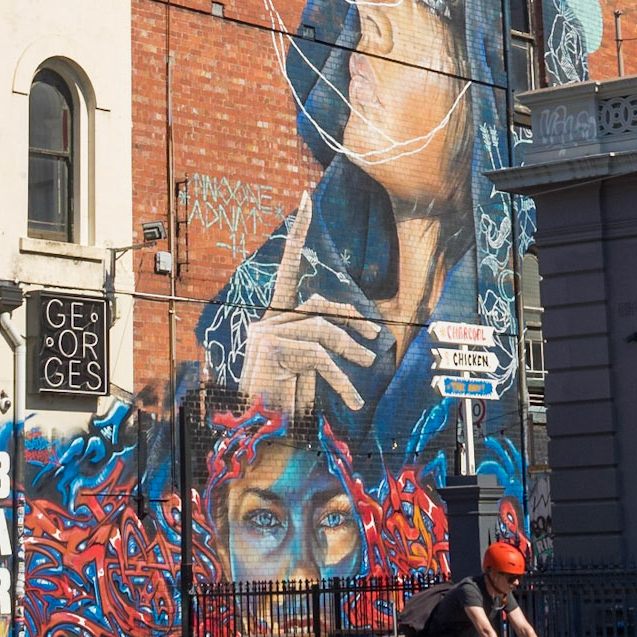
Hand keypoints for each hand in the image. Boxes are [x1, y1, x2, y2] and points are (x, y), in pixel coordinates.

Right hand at [239, 192, 380, 419]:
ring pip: (321, 328)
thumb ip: (322, 341)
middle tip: (377, 335)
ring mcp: (265, 334)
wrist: (258, 435)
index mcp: (274, 319)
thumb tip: (356, 328)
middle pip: (319, 305)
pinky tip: (352, 401)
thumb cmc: (284, 404)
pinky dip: (340, 380)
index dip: (298, 234)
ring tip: (367, 367)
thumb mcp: (308, 368)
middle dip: (352, 317)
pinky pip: (318, 356)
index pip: (288, 268)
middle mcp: (265, 320)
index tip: (305, 201)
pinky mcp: (271, 351)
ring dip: (350, 348)